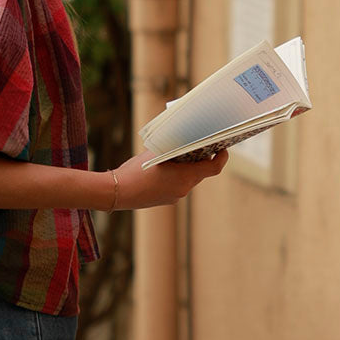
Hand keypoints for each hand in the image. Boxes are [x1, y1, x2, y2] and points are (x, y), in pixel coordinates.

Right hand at [114, 148, 228, 209]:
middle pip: (200, 172)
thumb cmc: (135, 171)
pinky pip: (176, 185)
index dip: (222, 157)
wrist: (117, 192)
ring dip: (185, 167)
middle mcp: (184, 189)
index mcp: (186, 177)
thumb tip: (180, 139)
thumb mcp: (155, 153)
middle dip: (199, 159)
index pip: (214, 168)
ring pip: (187, 179)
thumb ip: (171, 147)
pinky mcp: (165, 200)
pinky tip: (161, 168)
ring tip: (173, 154)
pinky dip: (175, 176)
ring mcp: (175, 197)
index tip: (222, 148)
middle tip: (196, 144)